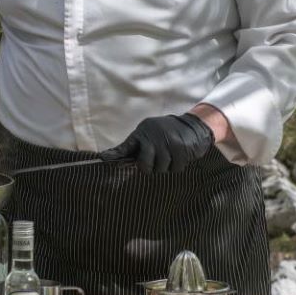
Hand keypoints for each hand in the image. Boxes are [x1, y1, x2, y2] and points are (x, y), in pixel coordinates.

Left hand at [99, 113, 214, 173]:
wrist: (192, 126)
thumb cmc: (166, 133)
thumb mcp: (149, 135)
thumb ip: (134, 148)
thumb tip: (113, 161)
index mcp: (142, 133)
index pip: (126, 146)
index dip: (114, 154)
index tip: (102, 158)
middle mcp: (152, 136)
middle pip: (144, 165)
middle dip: (150, 167)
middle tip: (157, 160)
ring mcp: (167, 142)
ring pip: (161, 169)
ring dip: (166, 166)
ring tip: (170, 155)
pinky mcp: (180, 148)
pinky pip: (175, 169)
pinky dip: (178, 166)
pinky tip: (179, 155)